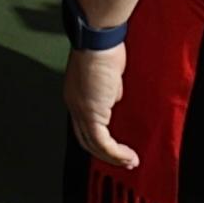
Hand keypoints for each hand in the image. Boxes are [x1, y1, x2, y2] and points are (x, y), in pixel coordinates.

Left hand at [68, 30, 134, 168]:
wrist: (98, 40)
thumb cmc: (104, 48)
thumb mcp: (109, 76)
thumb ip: (109, 91)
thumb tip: (114, 100)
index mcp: (75, 96)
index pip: (84, 126)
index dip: (99, 140)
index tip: (115, 147)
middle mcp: (73, 106)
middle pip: (86, 141)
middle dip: (106, 155)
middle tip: (124, 161)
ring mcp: (80, 110)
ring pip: (93, 145)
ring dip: (113, 157)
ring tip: (129, 162)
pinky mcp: (91, 113)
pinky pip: (102, 143)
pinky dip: (116, 153)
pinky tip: (128, 155)